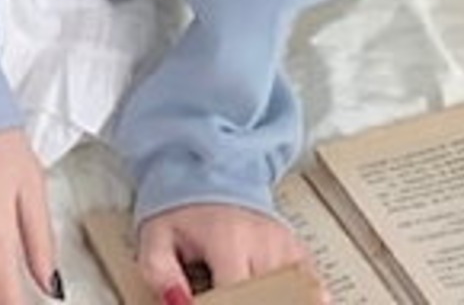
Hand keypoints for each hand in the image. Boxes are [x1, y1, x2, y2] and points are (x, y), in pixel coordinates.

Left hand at [135, 203, 329, 303]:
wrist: (208, 173)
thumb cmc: (184, 208)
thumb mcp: (156, 236)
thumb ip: (160, 273)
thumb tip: (178, 303)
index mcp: (229, 238)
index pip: (237, 297)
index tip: (205, 301)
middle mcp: (264, 242)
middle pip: (266, 299)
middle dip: (244, 301)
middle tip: (220, 290)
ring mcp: (286, 247)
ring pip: (289, 294)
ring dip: (269, 297)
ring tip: (244, 289)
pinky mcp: (299, 252)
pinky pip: (307, 287)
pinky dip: (293, 295)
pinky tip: (274, 294)